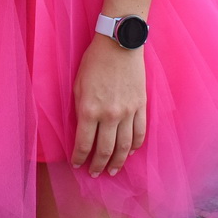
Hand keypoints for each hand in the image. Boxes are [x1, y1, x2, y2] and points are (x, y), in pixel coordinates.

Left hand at [70, 38, 146, 175]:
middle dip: (98, 165)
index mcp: (90, 110)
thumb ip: (80, 109)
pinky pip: (139, 133)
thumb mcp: (78, 85)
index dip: (79, 158)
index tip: (76, 164)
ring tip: (112, 170)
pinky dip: (135, 146)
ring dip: (118, 162)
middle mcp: (110, 115)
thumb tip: (83, 129)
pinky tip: (130, 153)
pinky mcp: (141, 106)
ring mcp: (128, 112)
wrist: (119, 44)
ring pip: (124, 146)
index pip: (84, 143)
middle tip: (94, 173)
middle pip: (105, 150)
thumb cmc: (94, 61)